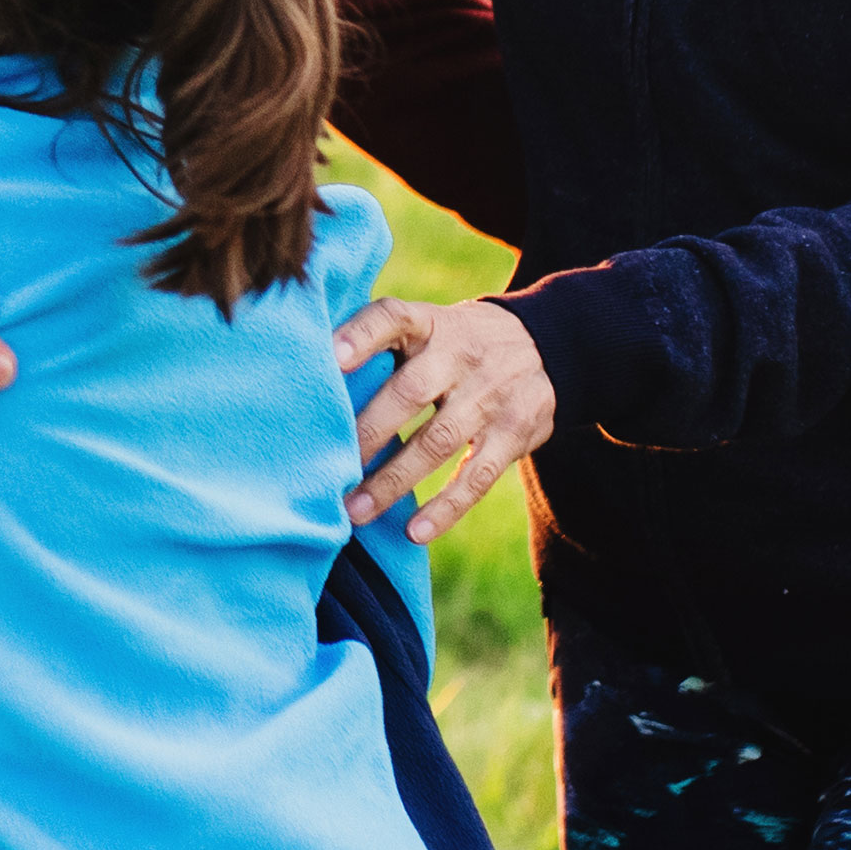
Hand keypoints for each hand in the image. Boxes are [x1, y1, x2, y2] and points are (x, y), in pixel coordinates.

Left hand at [338, 296, 555, 542]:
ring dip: (393, 481)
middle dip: (366, 433)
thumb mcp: (425, 324)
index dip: (360, 336)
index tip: (329, 358)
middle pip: (409, 392)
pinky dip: (445, 508)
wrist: (543, 346)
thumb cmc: (452, 342)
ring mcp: (489, 396)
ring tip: (355, 512)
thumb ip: (379, 342)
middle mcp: (459, 354)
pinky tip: (413, 532)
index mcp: (427, 322)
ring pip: (437, 441)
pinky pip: (477, 476)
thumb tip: (307, 373)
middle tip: (326, 467)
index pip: (391, 318)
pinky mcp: (513, 434)